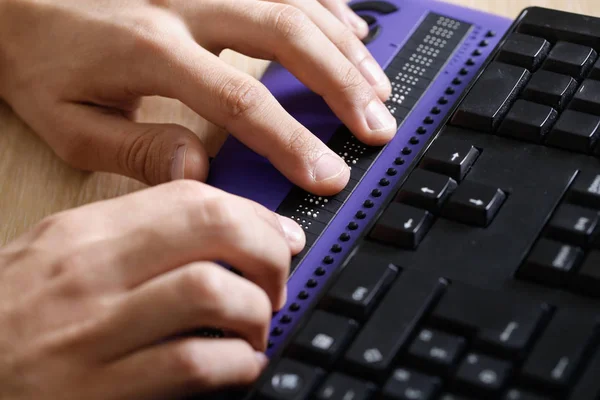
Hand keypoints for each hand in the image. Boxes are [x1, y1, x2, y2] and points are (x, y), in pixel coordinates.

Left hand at [0, 0, 394, 196]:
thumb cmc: (40, 59)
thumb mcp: (68, 121)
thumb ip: (134, 148)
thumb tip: (198, 168)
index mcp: (151, 50)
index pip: (240, 99)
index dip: (291, 141)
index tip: (327, 174)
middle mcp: (185, 5)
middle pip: (285, 37)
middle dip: (340, 86)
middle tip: (376, 127)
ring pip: (294, 3)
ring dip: (344, 48)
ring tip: (378, 89)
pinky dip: (327, 7)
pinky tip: (353, 32)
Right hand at [0, 179, 304, 398]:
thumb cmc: (10, 318)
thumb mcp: (58, 257)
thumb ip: (133, 239)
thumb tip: (215, 236)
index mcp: (84, 233)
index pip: (191, 196)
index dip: (254, 215)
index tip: (280, 237)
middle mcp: (92, 272)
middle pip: (214, 229)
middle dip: (269, 253)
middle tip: (277, 282)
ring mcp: (95, 332)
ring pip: (213, 291)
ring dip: (257, 312)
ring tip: (256, 328)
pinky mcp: (99, 390)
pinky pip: (194, 365)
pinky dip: (237, 364)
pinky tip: (238, 367)